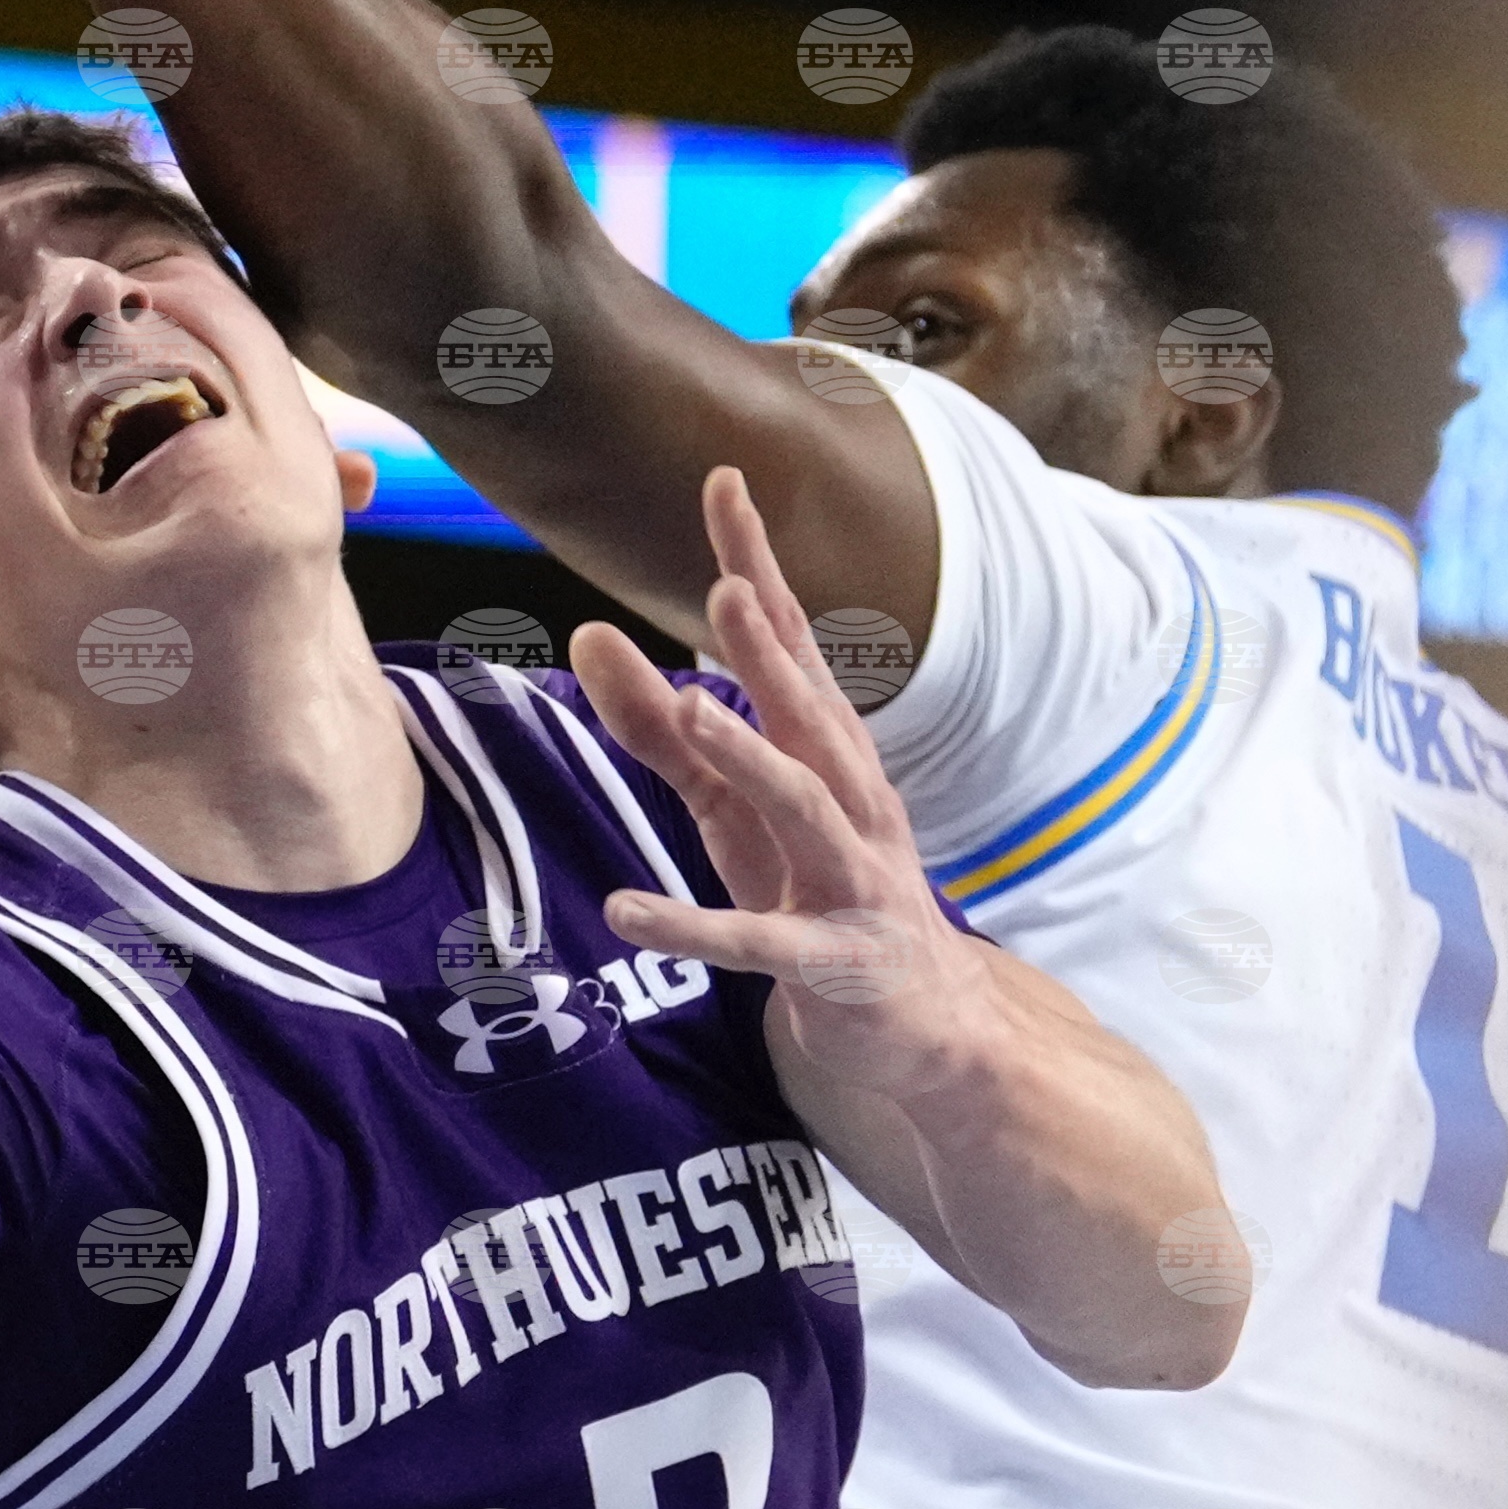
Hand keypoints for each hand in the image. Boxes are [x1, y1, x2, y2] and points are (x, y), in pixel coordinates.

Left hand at [570, 470, 977, 1072]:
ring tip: (694, 710)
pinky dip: (693, 926)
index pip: (788, 642)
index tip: (724, 484)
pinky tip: (626, 910)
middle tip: (723, 585)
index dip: (756, 564)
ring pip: (803, 807)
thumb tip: (586, 635)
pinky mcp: (832, 960)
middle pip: (811, 709)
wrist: (921, 1024)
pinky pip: (757, 942)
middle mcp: (851, 799)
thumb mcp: (729, 805)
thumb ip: (656, 726)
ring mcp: (850, 879)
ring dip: (752, 757)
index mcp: (825, 750)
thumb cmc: (815, 889)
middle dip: (770, 650)